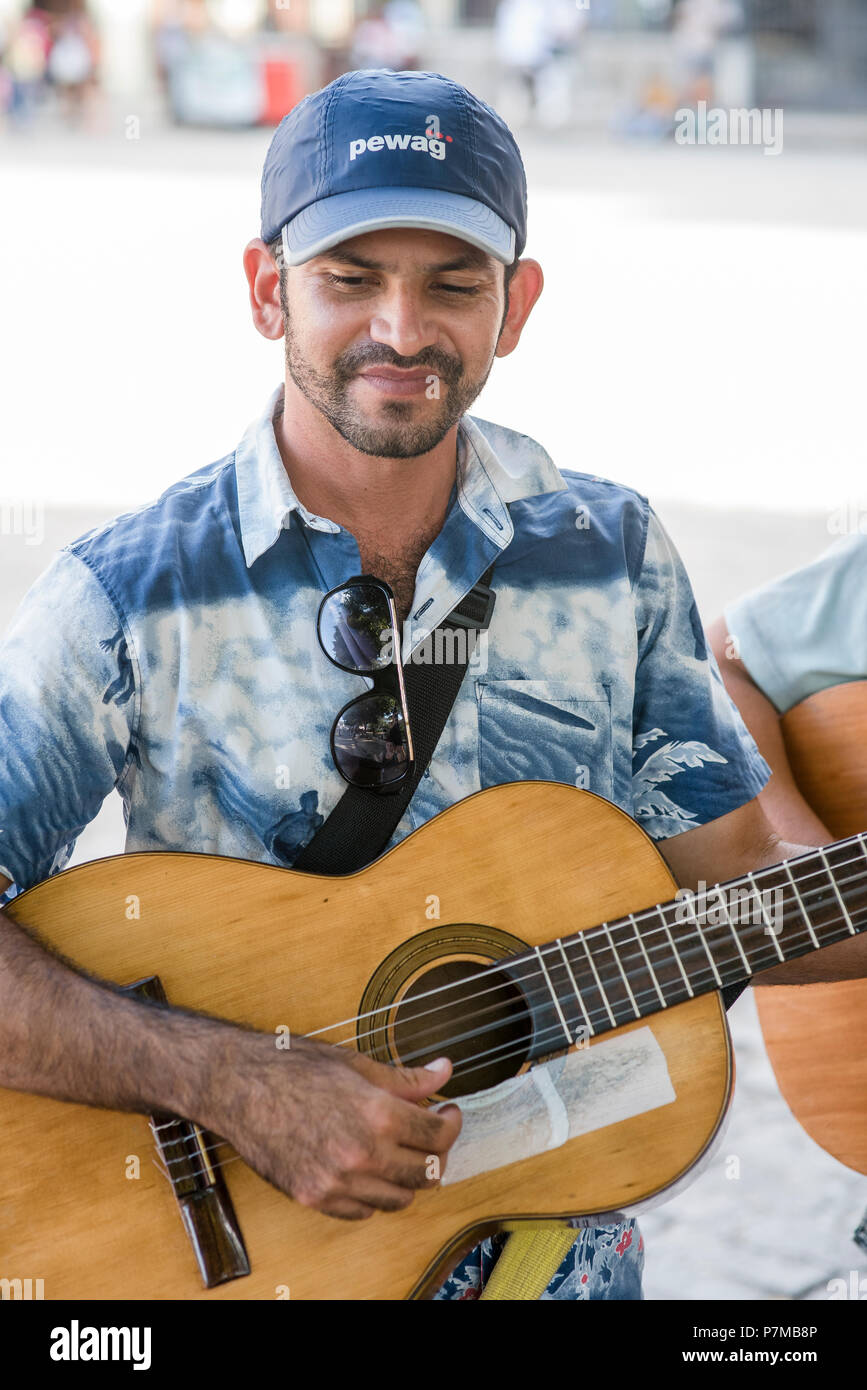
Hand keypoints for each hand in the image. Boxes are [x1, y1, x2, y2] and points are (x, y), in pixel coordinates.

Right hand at [212, 1035, 461, 1220]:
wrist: (236, 1087)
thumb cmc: (291, 1067)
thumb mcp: (355, 1064)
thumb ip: (405, 1078)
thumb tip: (443, 1071)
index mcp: (377, 1115)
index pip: (439, 1136)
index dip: (452, 1123)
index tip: (448, 1114)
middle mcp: (361, 1155)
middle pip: (427, 1174)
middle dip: (437, 1153)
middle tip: (430, 1134)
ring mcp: (336, 1182)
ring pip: (398, 1200)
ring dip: (407, 1177)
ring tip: (399, 1151)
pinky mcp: (314, 1197)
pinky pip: (362, 1212)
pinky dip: (373, 1195)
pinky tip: (368, 1168)